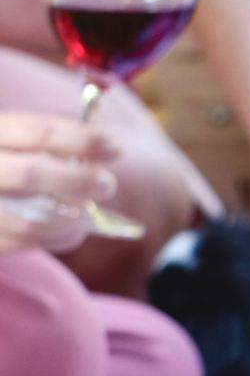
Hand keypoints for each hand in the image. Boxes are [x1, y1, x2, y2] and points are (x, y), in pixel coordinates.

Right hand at [0, 112, 118, 254]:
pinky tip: (73, 232)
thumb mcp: (8, 144)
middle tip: (107, 185)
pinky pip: (24, 244)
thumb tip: (97, 151)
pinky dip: (58, 239)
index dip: (81, 138)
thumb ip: (38, 145)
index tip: (114, 147)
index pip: (37, 131)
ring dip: (71, 219)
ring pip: (30, 220)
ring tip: (87, 214)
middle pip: (32, 174)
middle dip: (79, 181)